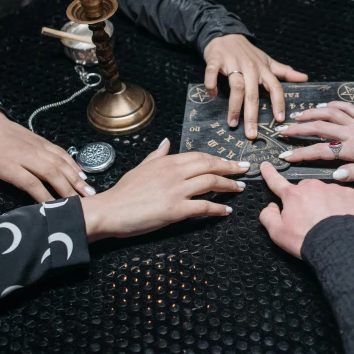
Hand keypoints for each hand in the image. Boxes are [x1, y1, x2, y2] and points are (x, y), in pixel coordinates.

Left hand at [0, 110, 92, 213]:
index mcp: (8, 164)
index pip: (30, 182)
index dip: (44, 196)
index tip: (55, 210)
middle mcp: (26, 155)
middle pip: (51, 173)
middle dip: (67, 189)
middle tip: (81, 204)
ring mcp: (38, 147)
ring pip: (60, 163)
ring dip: (75, 178)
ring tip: (88, 192)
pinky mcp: (44, 142)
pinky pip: (62, 153)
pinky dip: (74, 164)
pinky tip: (82, 175)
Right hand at [81, 139, 248, 241]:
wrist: (109, 211)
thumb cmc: (123, 192)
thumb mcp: (140, 167)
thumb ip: (156, 155)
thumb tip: (167, 142)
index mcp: (166, 162)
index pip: (199, 156)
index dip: (217, 159)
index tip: (230, 161)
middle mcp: (174, 173)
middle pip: (210, 166)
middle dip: (230, 167)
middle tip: (245, 169)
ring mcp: (176, 190)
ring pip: (211, 183)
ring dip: (229, 186)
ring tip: (240, 189)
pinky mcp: (175, 210)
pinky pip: (203, 207)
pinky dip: (218, 208)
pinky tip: (227, 211)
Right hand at [203, 34, 307, 138]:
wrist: (225, 34)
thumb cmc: (248, 52)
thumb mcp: (267, 61)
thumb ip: (284, 72)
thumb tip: (305, 78)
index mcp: (263, 69)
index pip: (275, 87)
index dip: (278, 103)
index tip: (279, 120)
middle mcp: (250, 67)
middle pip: (253, 93)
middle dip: (252, 115)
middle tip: (251, 134)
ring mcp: (232, 62)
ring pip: (236, 86)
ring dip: (234, 106)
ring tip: (232, 123)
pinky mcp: (215, 59)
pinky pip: (212, 73)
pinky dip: (212, 84)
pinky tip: (213, 95)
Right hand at [258, 161, 353, 257]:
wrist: (338, 246)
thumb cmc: (306, 240)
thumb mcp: (277, 232)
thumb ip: (268, 216)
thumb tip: (271, 206)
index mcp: (293, 194)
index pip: (276, 181)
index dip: (269, 173)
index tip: (266, 165)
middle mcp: (312, 186)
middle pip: (304, 189)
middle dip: (304, 199)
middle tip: (308, 217)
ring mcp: (332, 188)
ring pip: (323, 191)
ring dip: (322, 201)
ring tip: (326, 221)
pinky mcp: (349, 194)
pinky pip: (341, 196)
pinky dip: (339, 205)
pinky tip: (339, 218)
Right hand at [275, 102, 353, 181]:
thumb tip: (335, 175)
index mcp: (353, 149)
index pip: (320, 151)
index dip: (300, 154)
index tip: (284, 157)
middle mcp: (351, 133)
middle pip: (319, 129)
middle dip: (297, 130)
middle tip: (281, 131)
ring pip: (328, 114)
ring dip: (310, 115)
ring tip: (295, 117)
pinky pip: (344, 107)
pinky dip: (330, 105)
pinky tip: (321, 107)